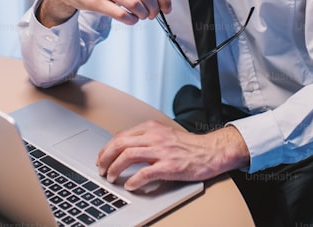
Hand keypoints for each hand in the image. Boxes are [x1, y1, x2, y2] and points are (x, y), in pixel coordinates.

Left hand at [96, 120, 249, 191]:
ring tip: (111, 177)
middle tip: (101, 168)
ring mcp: (162, 151)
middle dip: (106, 157)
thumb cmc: (189, 146)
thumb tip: (126, 148)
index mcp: (152, 128)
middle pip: (120, 143)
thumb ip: (146, 138)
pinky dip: (134, 180)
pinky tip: (130, 185)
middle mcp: (155, 136)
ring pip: (128, 156)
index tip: (102, 157)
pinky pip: (145, 173)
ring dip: (115, 168)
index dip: (107, 148)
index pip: (121, 135)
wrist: (211, 151)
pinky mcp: (169, 166)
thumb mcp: (164, 134)